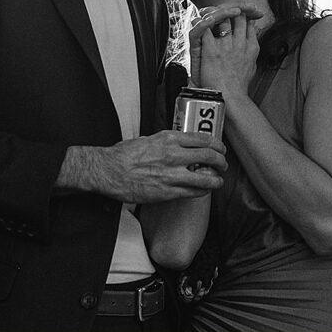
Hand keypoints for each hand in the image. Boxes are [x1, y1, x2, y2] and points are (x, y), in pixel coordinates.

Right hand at [96, 130, 226, 203]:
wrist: (109, 171)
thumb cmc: (124, 155)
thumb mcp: (149, 139)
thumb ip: (167, 142)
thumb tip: (180, 146)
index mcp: (169, 139)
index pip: (203, 139)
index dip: (217, 145)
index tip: (220, 148)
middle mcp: (173, 155)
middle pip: (209, 156)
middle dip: (221, 161)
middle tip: (222, 165)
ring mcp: (172, 174)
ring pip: (206, 178)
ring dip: (216, 180)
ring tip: (218, 181)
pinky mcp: (168, 192)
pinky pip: (193, 192)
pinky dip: (203, 191)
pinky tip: (203, 190)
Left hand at [188, 4, 261, 90]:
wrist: (231, 97)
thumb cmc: (239, 86)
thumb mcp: (252, 66)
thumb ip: (252, 52)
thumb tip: (251, 42)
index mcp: (251, 46)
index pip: (248, 21)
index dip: (242, 13)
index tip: (234, 14)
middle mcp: (240, 43)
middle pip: (237, 15)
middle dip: (228, 8)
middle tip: (219, 10)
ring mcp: (226, 45)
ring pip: (221, 17)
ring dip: (213, 12)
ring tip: (206, 12)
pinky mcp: (211, 49)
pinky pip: (204, 28)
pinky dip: (200, 22)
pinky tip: (197, 20)